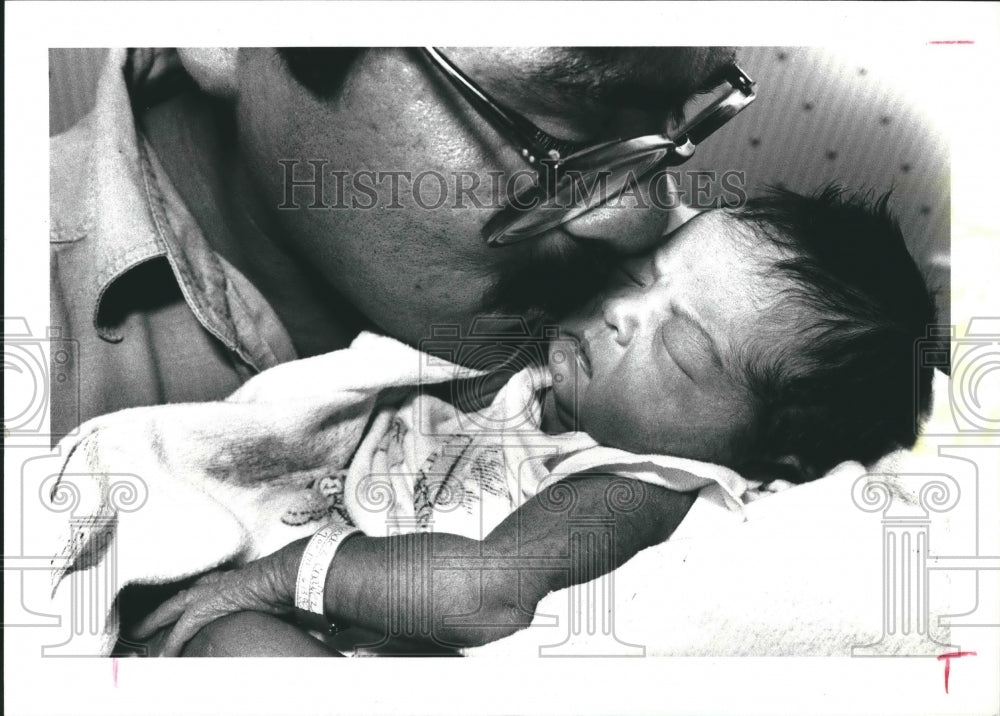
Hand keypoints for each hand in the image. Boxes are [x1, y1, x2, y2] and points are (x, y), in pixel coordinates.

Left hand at [131, 546, 300, 656]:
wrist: (281, 575)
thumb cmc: (279, 580)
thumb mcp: (264, 591)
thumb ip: (257, 599)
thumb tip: (268, 607)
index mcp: (225, 578)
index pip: (197, 587)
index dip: (184, 598)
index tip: (176, 605)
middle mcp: (212, 582)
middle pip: (177, 597)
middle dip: (159, 610)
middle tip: (142, 623)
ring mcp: (207, 593)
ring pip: (171, 610)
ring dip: (153, 623)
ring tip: (139, 636)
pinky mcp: (207, 607)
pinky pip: (183, 629)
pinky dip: (172, 643)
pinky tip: (164, 656)